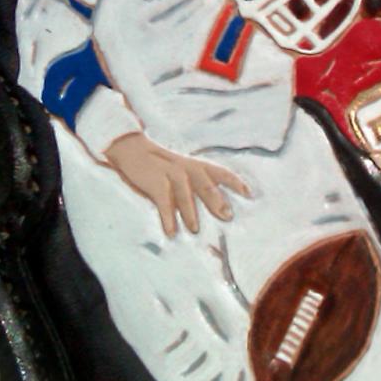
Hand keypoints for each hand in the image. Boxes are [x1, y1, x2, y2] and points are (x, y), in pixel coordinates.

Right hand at [104, 132, 251, 237]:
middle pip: (205, 184)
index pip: (221, 172)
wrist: (132, 150)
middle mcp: (186, 168)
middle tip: (227, 216)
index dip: (235, 182)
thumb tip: (215, 206)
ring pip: (185, 193)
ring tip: (195, 229)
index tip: (249, 194)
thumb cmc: (160, 165)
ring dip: (190, 212)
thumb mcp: (182, 169)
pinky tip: (171, 231)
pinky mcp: (154, 181)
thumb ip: (196, 183)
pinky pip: (163, 201)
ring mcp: (170, 173)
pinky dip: (167, 216)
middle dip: (217, 200)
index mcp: (196, 165)